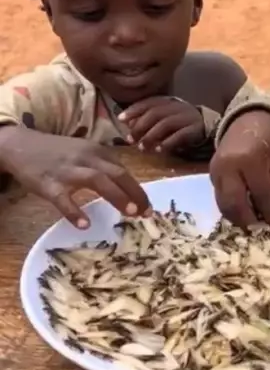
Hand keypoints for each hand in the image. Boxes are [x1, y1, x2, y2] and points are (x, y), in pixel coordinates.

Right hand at [0, 126, 148, 227]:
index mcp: (98, 151)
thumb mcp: (84, 153)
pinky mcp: (48, 184)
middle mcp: (86, 158)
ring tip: (129, 213)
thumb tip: (128, 189)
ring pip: (96, 180)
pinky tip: (84, 224)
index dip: (138, 190)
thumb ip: (104, 167)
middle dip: (135, 193)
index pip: (124, 171)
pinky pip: (62, 199)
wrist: (20, 145)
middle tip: (147, 213)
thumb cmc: (58, 153)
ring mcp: (67, 170)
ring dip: (116, 196)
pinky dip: (74, 211)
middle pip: (117, 174)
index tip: (149, 207)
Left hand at [118, 96, 205, 152]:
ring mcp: (187, 117)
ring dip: (151, 136)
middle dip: (140, 126)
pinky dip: (167, 143)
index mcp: (167, 101)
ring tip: (142, 148)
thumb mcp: (163, 117)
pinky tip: (159, 150)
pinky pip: (180, 135)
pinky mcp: (196, 129)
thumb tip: (128, 124)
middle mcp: (177, 107)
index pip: (148, 103)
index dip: (134, 110)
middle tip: (130, 139)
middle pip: (155, 113)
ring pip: (166, 124)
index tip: (121, 119)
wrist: (208, 126)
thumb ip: (147, 118)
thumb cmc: (179, 122)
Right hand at [209, 110, 269, 227]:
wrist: (248, 120)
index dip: (269, 213)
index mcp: (249, 160)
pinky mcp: (210, 174)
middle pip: (233, 202)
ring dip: (237, 218)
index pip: (259, 194)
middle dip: (247, 221)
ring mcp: (215, 170)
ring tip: (252, 226)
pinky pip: (219, 196)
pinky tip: (243, 213)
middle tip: (259, 231)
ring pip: (222, 203)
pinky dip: (230, 208)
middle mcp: (227, 166)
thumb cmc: (268, 142)